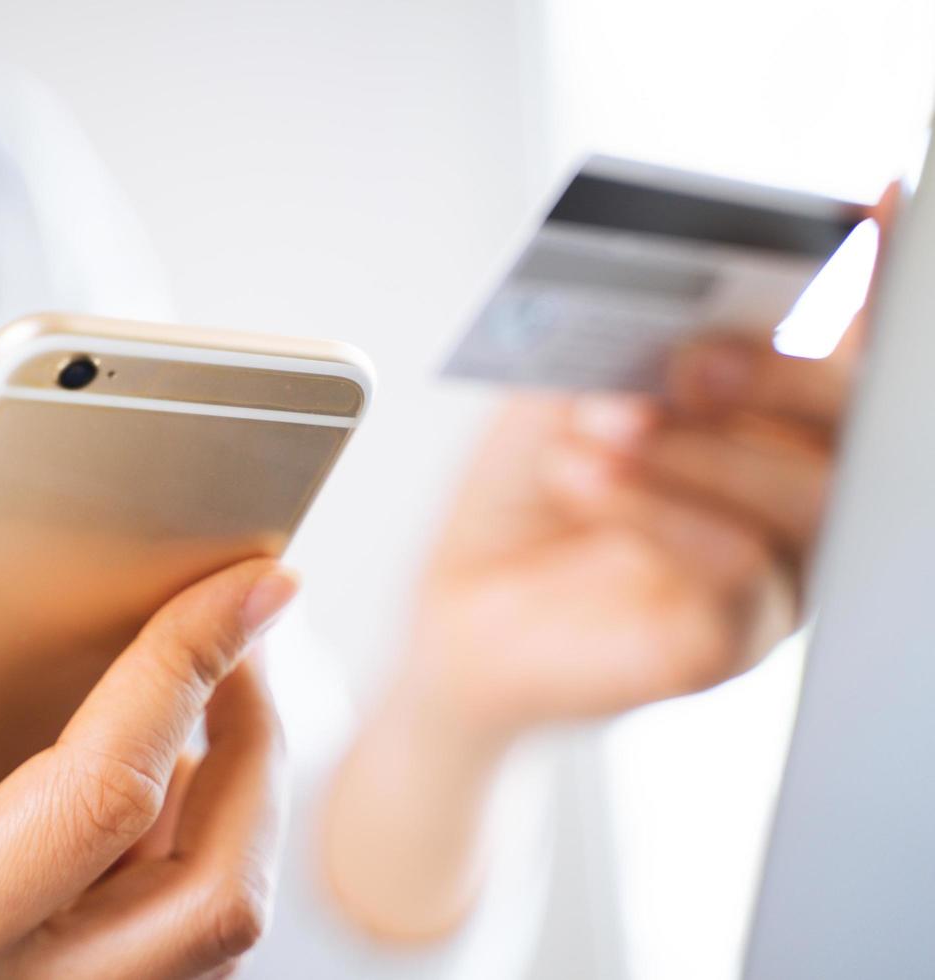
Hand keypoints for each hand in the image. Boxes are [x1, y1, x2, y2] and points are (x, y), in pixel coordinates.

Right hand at [0, 534, 295, 977]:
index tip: (248, 580)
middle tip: (244, 630)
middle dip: (256, 744)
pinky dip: (187, 857)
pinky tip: (151, 779)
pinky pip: (159, 960)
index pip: (102, 794)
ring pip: (202, 940)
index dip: (187, 666)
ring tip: (212, 690)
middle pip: (208, 891)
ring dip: (238, 806)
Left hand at [325, 185, 896, 941]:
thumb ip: (620, 339)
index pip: (844, 338)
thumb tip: (671, 282)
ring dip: (700, 449)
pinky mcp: (736, 636)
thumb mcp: (559, 392)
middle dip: (775, 372)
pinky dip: (667, 518)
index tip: (874, 208)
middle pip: (852, 415)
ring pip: (807, 495)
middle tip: (689, 359)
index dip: (871, 276)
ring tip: (605, 423)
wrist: (465, 607)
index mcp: (763, 412)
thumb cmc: (522, 497)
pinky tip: (593, 484)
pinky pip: (745, 576)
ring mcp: (777, 564)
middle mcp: (791, 482)